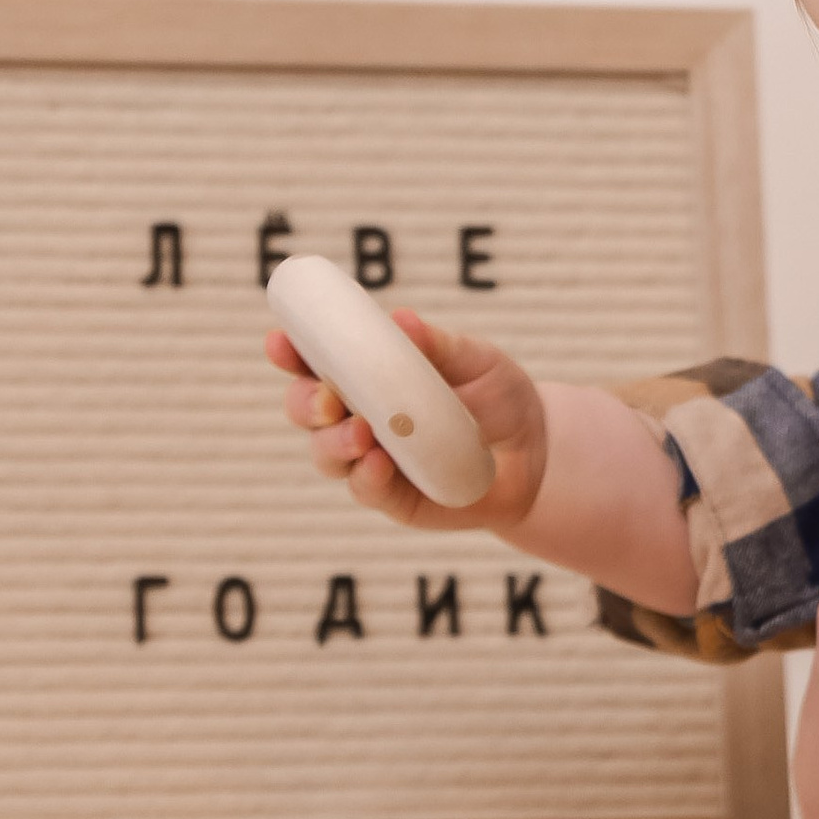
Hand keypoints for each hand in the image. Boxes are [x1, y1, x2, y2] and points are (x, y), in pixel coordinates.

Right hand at [267, 310, 547, 535]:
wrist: (538, 453)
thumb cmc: (499, 396)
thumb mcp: (476, 360)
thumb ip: (438, 344)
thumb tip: (402, 320)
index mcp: (369, 376)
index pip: (317, 362)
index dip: (293, 353)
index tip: (279, 341)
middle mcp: (359, 417)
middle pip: (307, 411)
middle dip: (305, 402)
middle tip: (327, 397)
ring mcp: (371, 460)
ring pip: (326, 454)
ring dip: (334, 443)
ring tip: (361, 433)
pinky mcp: (393, 498)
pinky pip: (366, 489)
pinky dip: (366, 476)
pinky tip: (378, 463)